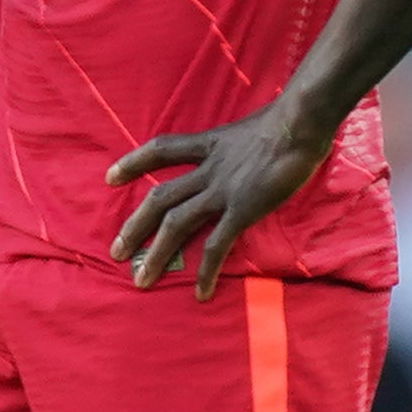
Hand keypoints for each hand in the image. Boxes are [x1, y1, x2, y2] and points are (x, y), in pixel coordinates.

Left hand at [109, 105, 334, 298]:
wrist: (300, 122)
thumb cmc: (289, 119)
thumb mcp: (253, 127)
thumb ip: (242, 144)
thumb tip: (250, 151)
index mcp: (210, 144)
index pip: (162, 149)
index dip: (134, 162)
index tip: (111, 177)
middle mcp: (208, 169)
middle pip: (159, 197)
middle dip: (134, 225)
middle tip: (116, 251)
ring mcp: (222, 190)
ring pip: (176, 223)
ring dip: (156, 253)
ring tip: (141, 278)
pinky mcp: (242, 209)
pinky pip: (218, 245)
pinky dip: (207, 270)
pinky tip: (201, 293)